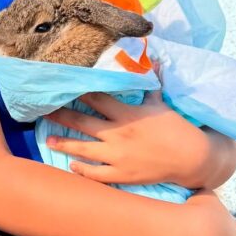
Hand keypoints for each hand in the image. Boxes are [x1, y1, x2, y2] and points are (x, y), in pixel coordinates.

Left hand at [44, 91, 206, 186]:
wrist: (191, 159)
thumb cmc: (176, 129)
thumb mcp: (162, 104)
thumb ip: (152, 84)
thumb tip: (154, 60)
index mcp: (127, 115)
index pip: (97, 99)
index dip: (79, 92)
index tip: (63, 86)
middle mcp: (118, 135)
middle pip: (83, 123)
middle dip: (62, 116)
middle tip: (44, 111)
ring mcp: (118, 157)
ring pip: (84, 149)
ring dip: (65, 143)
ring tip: (48, 139)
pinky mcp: (122, 175)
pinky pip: (97, 174)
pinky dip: (82, 170)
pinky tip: (72, 165)